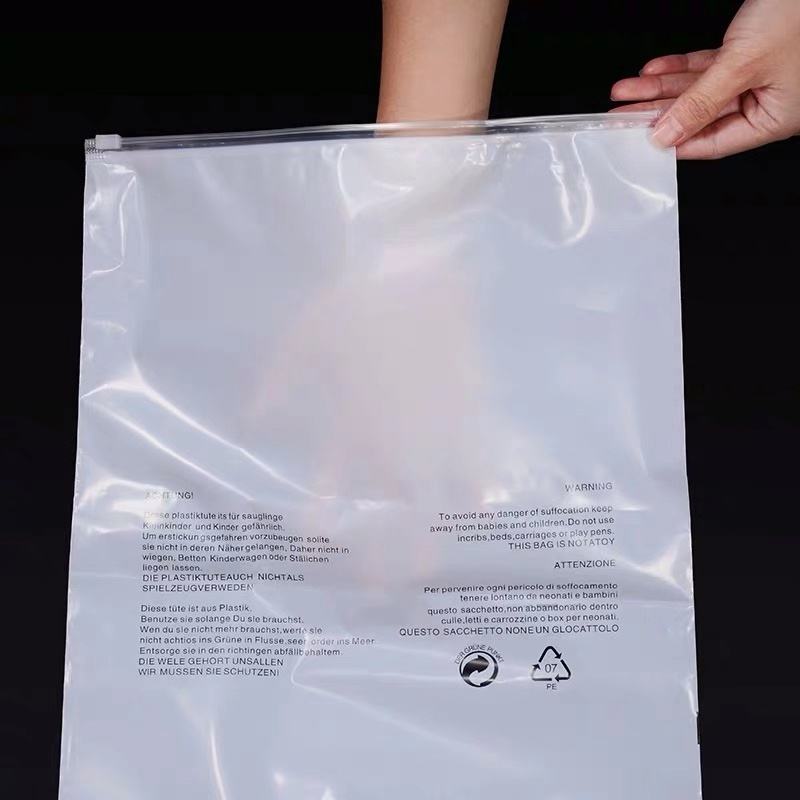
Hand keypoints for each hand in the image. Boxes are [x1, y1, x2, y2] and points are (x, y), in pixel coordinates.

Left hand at [610, 0, 799, 157]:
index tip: (641, 143)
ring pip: (698, 90)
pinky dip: (680, 67)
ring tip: (625, 92)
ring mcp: (758, 77)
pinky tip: (652, 71)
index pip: (714, 142)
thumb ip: (701, 103)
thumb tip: (667, 134)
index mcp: (775, 118)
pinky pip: (707, 67)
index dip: (675, 143)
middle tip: (622, 117)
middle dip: (658, 113)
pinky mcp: (750, 52)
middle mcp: (767, 101)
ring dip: (660, 89)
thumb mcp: (743, 65)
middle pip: (700, 116)